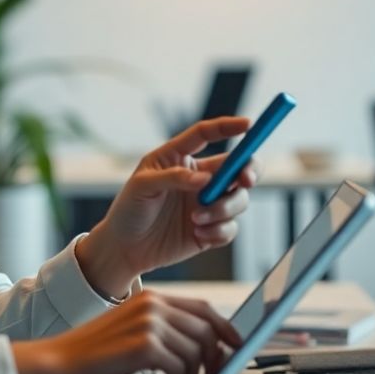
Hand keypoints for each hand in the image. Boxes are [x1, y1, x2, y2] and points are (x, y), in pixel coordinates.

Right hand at [10, 290, 242, 373]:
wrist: (61, 362)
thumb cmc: (98, 355)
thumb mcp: (136, 334)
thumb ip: (168, 332)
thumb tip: (210, 347)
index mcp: (151, 298)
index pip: (203, 308)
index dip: (225, 327)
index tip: (238, 344)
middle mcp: (152, 304)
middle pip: (206, 330)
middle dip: (217, 356)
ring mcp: (149, 322)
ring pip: (197, 351)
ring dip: (195, 373)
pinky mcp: (145, 344)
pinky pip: (181, 367)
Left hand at [76, 117, 258, 298]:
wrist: (125, 249)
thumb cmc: (129, 210)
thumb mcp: (142, 187)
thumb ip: (173, 178)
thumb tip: (205, 179)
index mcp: (180, 157)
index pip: (207, 134)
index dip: (229, 126)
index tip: (249, 124)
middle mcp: (199, 177)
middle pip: (237, 166)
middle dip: (248, 170)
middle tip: (245, 180)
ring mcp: (207, 203)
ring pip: (238, 198)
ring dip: (224, 208)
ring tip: (197, 219)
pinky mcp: (211, 228)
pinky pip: (231, 227)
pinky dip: (219, 231)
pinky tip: (198, 234)